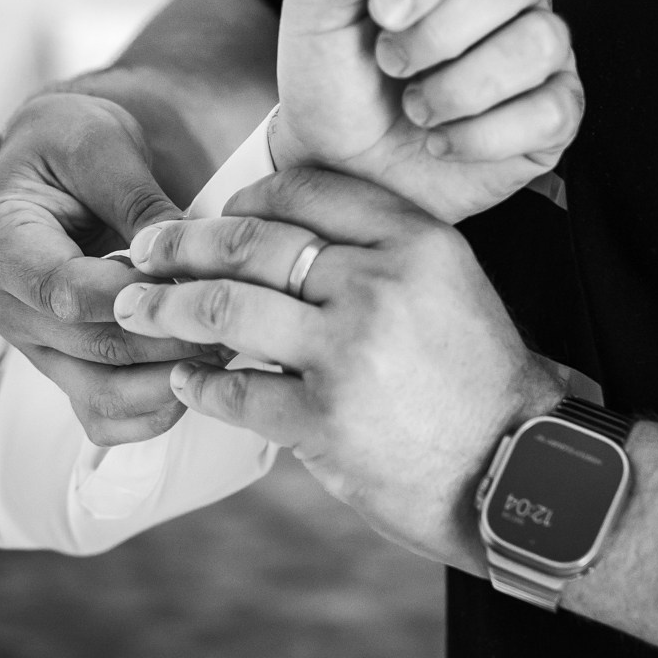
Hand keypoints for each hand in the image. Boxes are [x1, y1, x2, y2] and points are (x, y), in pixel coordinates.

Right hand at [0, 91, 219, 443]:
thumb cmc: (73, 138)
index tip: (200, 290)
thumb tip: (186, 255)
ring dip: (168, 384)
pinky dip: (153, 410)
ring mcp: (30, 343)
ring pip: (97, 397)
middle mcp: (0, 304)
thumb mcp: (102, 144)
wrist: (57, 158)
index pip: (64, 292)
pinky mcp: (62, 365)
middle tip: (237, 325)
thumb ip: (137, 200)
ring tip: (225, 351)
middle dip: (168, 342)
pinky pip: (102, 415)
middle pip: (88, 349)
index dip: (137, 300)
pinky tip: (198, 376)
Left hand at [111, 167, 564, 568]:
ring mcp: (350, 352)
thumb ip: (374, 248)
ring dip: (166, 306)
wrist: (522, 468)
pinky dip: (198, 383)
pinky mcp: (327, 419)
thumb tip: (273, 225)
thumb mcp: (445, 283)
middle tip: (142, 250)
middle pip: (251, 242)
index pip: (303, 190)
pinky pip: (235, 389)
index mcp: (413, 239)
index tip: (212, 212)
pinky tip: (183, 380)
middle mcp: (380, 283)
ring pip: (226, 306)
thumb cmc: (475, 376)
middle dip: (182, 243)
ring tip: (134, 309)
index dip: (243, 197)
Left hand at [273, 0, 580, 222]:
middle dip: (439, 30)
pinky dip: (484, 135)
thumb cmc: (330, 75)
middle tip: (389, 61)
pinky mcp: (551, 116)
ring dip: (461, 86)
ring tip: (415, 106)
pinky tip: (440, 140)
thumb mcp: (318, 2)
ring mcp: (536, 52)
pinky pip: (553, 111)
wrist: (331, 162)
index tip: (382, 11)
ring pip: (540, 43)